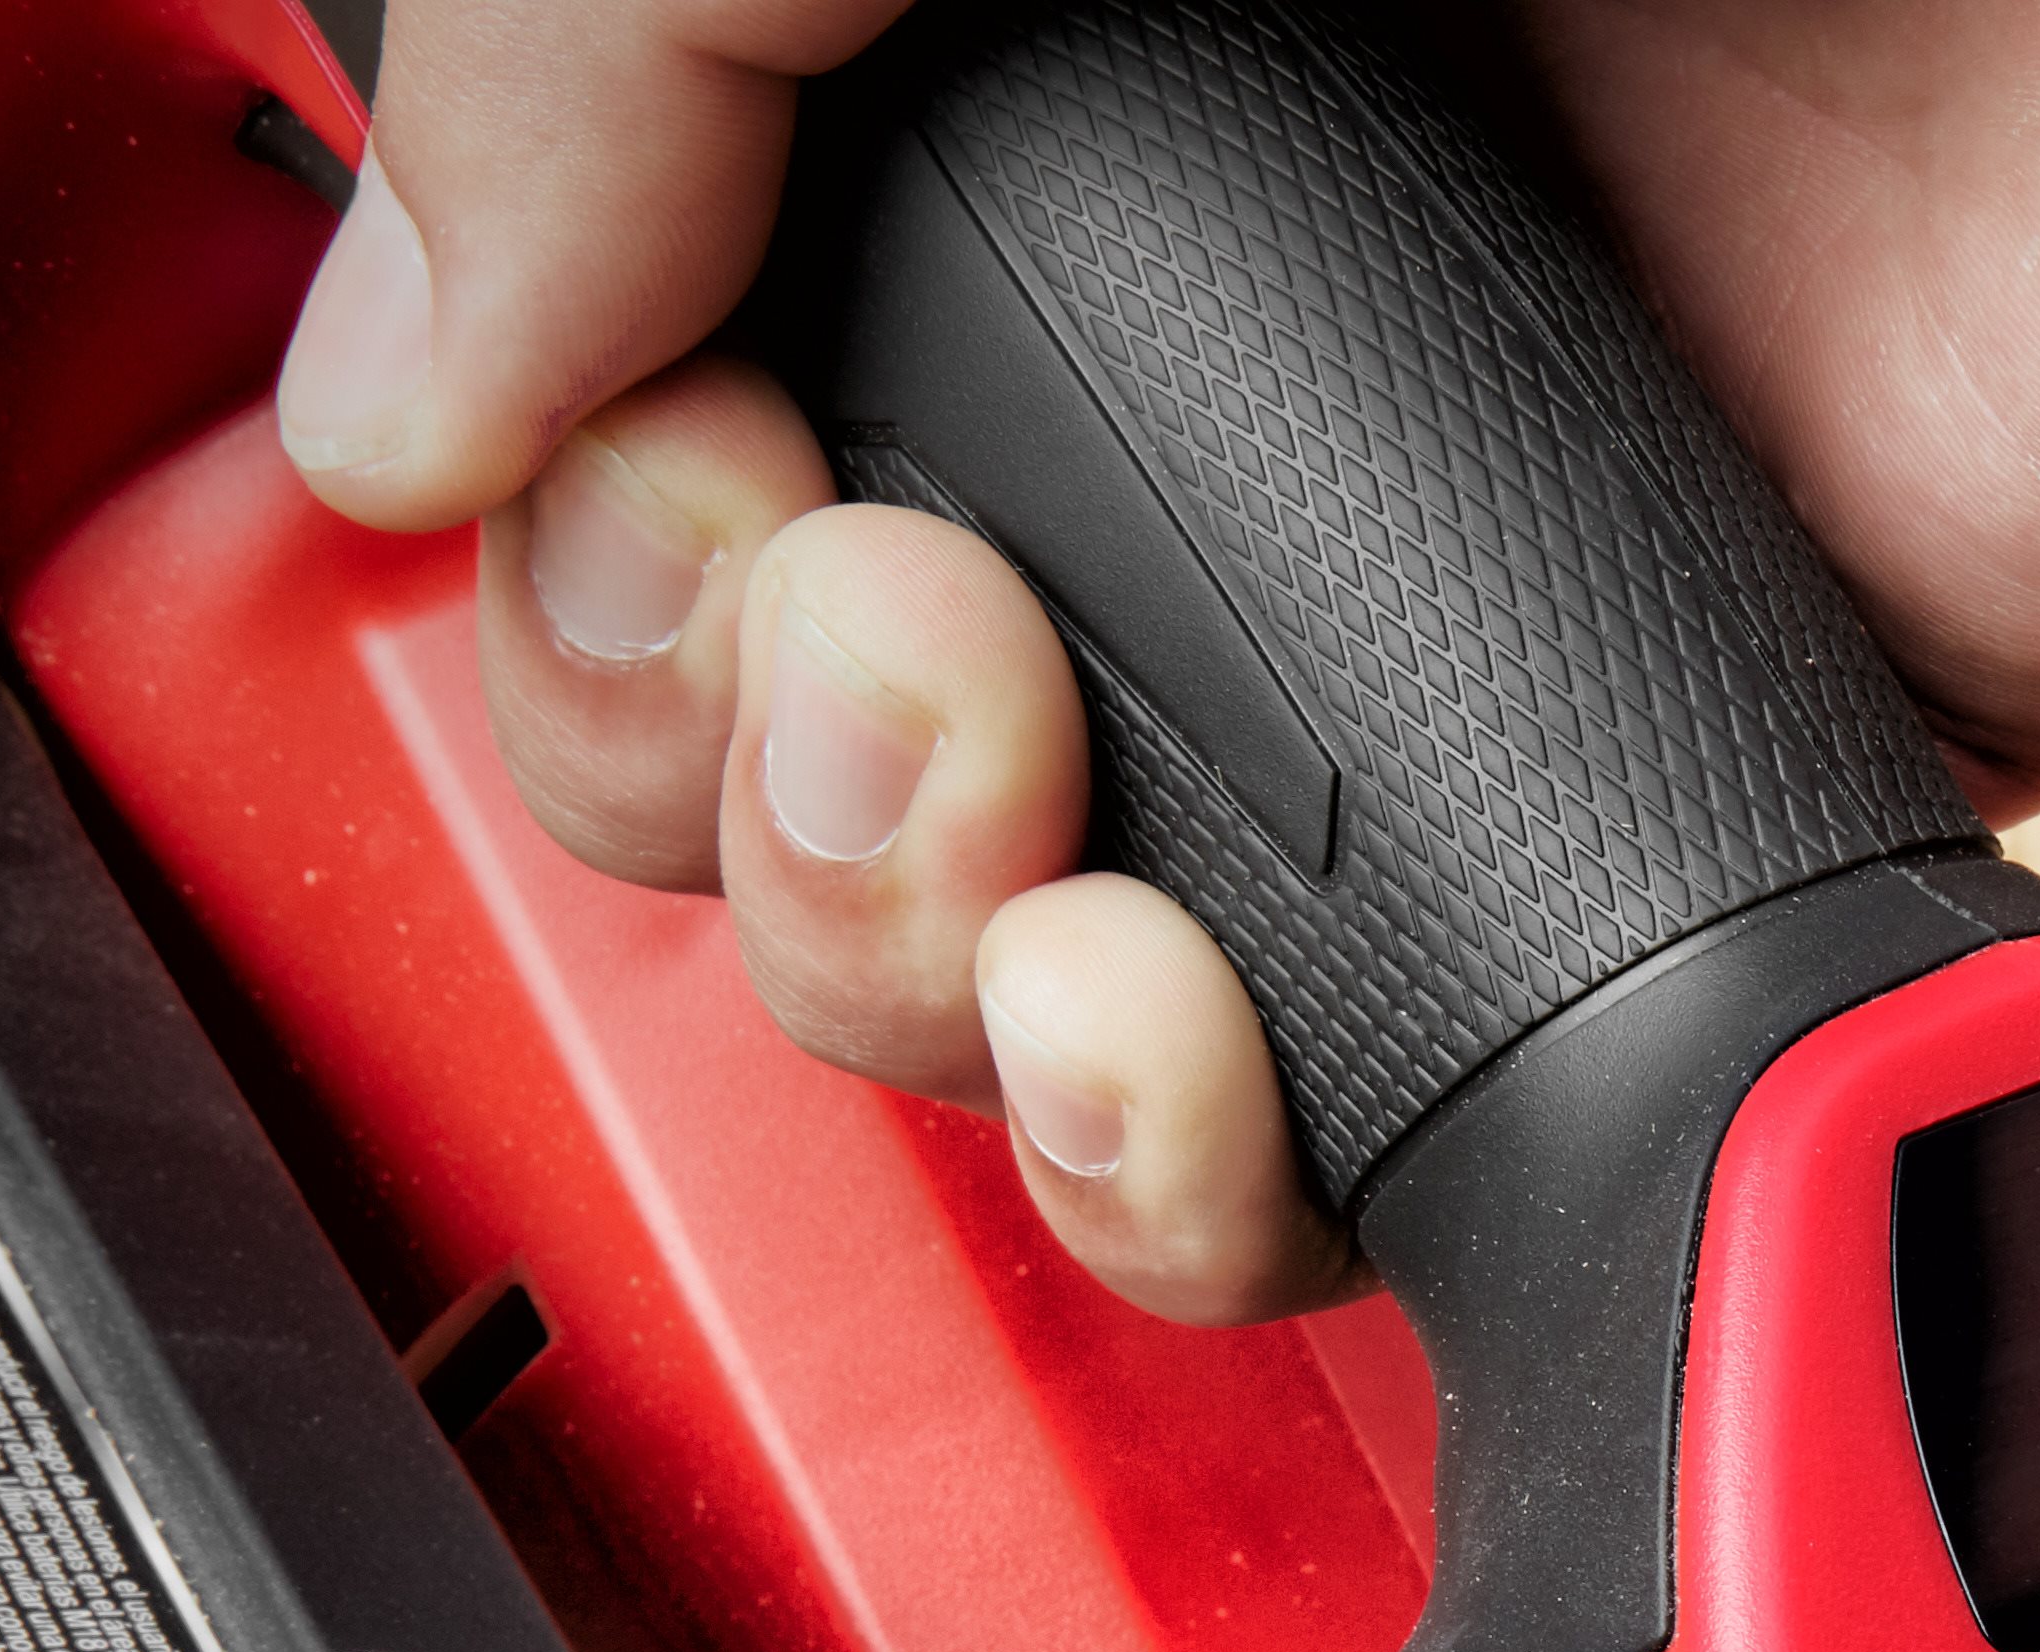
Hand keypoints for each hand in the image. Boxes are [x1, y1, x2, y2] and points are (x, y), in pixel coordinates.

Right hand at [261, 0, 2039, 1319]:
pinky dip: (1208, 1150)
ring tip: (1052, 859)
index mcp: (1065, 60)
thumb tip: (395, 394)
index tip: (629, 460)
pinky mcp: (1645, 821)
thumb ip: (666, 8)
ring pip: (987, 949)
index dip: (542, 476)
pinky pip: (1330, 1112)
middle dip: (722, 742)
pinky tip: (1208, 1037)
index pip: (618, 351)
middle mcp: (1215, 320)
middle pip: (732, 689)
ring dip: (923, 975)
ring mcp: (1423, 603)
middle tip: (904, 657)